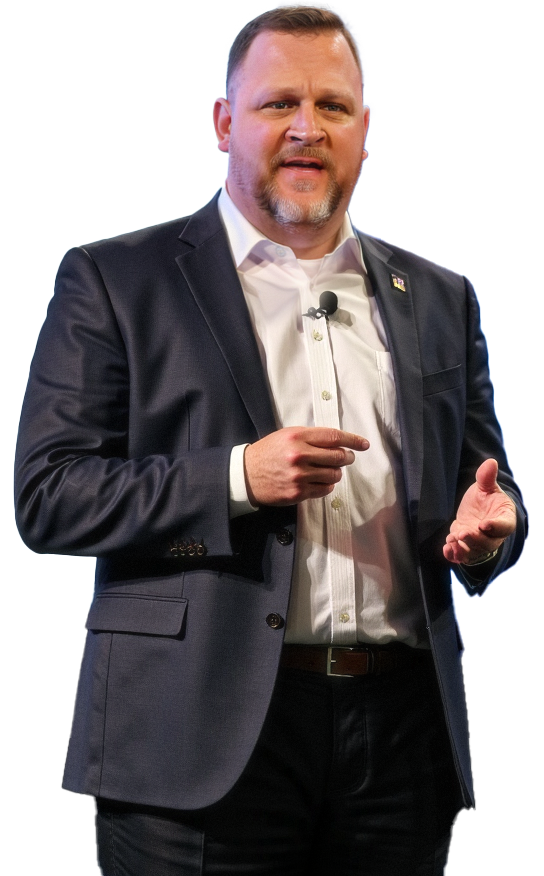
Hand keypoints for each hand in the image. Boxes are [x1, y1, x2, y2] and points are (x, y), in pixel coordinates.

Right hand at [244, 426, 368, 506]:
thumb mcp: (287, 435)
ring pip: (334, 475)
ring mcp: (299, 476)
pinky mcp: (298, 492)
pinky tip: (319, 481)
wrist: (246, 475)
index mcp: (297, 437)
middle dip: (347, 457)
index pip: (334, 437)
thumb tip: (339, 442)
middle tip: (347, 458)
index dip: (353, 440)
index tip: (364, 444)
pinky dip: (327, 485)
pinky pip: (325, 489)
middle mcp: (299, 455)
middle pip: (338, 456)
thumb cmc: (269, 452)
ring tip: (328, 470)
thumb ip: (311, 437)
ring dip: (336, 472)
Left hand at [443, 458, 515, 564]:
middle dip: (474, 540)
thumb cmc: (486, 498)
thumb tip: (491, 462)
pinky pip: (462, 556)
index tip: (484, 524)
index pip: (504, 526)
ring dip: (463, 549)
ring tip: (451, 540)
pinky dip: (454, 555)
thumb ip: (487, 477)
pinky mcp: (466, 548)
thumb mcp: (486, 486)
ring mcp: (479, 544)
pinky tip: (446, 549)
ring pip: (474, 552)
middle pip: (488, 543)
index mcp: (504, 519)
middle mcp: (494, 535)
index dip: (496, 527)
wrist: (477, 510)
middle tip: (462, 533)